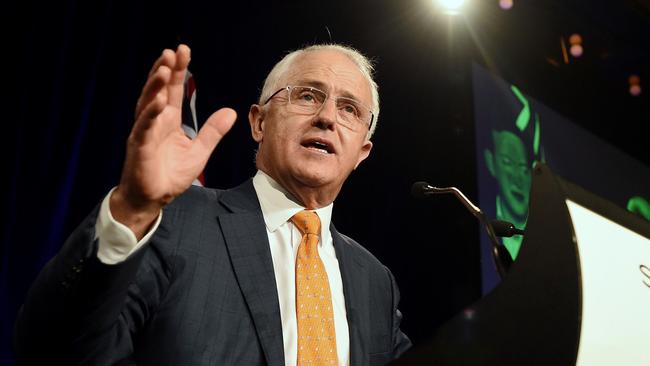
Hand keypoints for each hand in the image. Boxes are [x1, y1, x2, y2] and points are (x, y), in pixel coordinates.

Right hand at [111, 44, 236, 238]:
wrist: (153, 199)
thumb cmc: (170, 175)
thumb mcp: (199, 152)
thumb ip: (212, 131)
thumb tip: (231, 112)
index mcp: (168, 120)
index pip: (174, 90)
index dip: (179, 70)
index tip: (184, 50)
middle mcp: (154, 121)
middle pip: (159, 90)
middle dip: (165, 70)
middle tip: (173, 51)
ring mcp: (145, 132)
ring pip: (148, 104)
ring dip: (156, 86)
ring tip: (165, 69)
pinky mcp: (139, 146)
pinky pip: (145, 127)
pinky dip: (151, 114)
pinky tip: (160, 101)